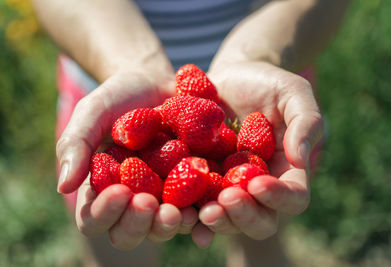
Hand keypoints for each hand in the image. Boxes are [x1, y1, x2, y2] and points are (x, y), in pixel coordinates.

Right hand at [56, 69, 198, 248]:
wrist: (157, 83)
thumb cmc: (119, 97)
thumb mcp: (92, 114)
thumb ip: (75, 146)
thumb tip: (63, 188)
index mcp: (101, 189)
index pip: (94, 218)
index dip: (105, 213)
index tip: (121, 192)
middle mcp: (130, 200)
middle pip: (128, 233)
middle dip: (137, 224)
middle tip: (150, 204)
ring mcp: (160, 198)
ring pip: (160, 229)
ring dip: (167, 226)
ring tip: (178, 213)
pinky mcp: (189, 190)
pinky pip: (193, 212)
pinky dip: (198, 219)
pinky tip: (204, 210)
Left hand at [198, 61, 323, 238]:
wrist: (231, 78)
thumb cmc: (268, 84)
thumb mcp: (293, 94)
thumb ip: (305, 123)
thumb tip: (299, 160)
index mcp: (286, 171)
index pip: (292, 197)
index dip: (278, 197)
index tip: (256, 183)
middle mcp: (258, 186)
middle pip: (260, 220)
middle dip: (244, 216)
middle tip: (226, 201)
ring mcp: (228, 186)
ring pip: (228, 219)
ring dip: (217, 221)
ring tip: (203, 213)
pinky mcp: (202, 180)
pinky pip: (197, 204)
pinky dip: (190, 215)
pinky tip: (178, 213)